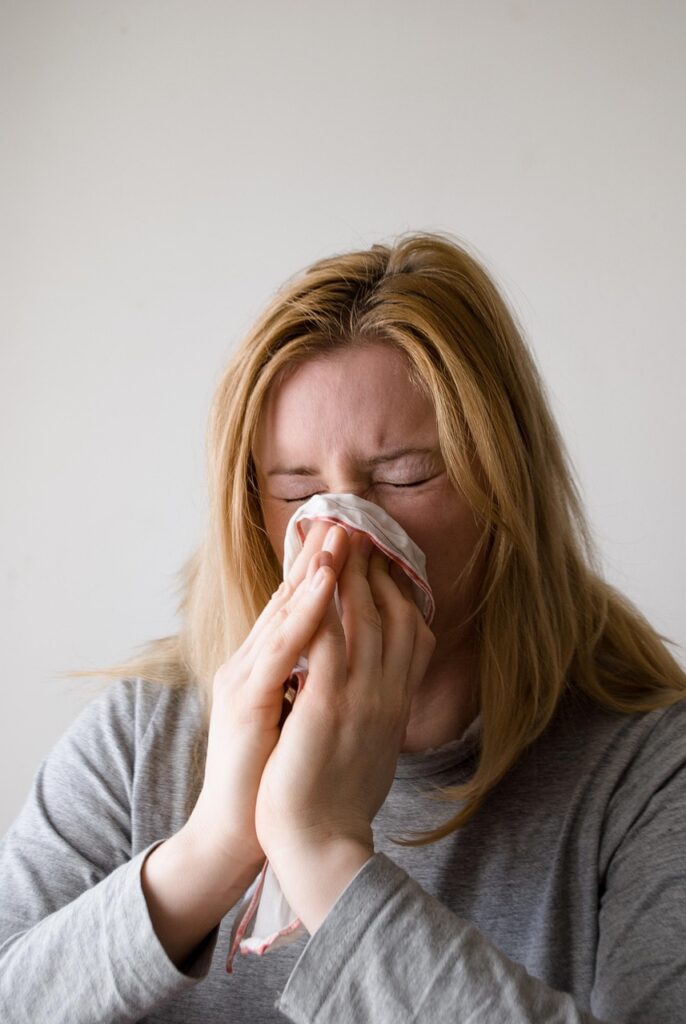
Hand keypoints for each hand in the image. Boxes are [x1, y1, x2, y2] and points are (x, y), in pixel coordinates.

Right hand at [182, 520, 345, 879]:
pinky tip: (324, 585)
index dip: (319, 572)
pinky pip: (280, 648)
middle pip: (286, 599)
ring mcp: (244, 681)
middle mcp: (249, 666)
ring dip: (312, 570)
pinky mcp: (245, 702)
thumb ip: (312, 682)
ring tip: (337, 533)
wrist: (240, 834)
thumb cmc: (274, 779)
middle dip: (316, 557)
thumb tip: (343, 659)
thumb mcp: (298, 718)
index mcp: (265, 670)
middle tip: (344, 517)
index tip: (348, 539)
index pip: (295, 610)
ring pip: (281, 614)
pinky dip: (304, 612)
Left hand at [254, 530, 435, 930]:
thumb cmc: (337, 799)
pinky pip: (329, 641)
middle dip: (373, 566)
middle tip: (358, 526)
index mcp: (395, 702)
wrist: (320, 846)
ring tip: (338, 531)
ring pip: (362, 618)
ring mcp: (361, 698)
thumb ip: (377, 708)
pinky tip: (315, 574)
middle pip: (389, 613)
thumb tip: (378, 685)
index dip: (396, 589)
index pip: (409, 631)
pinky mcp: (328, 706)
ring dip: (349, 571)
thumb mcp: (370, 744)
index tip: (381, 558)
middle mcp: (387, 693)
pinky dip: (324, 604)